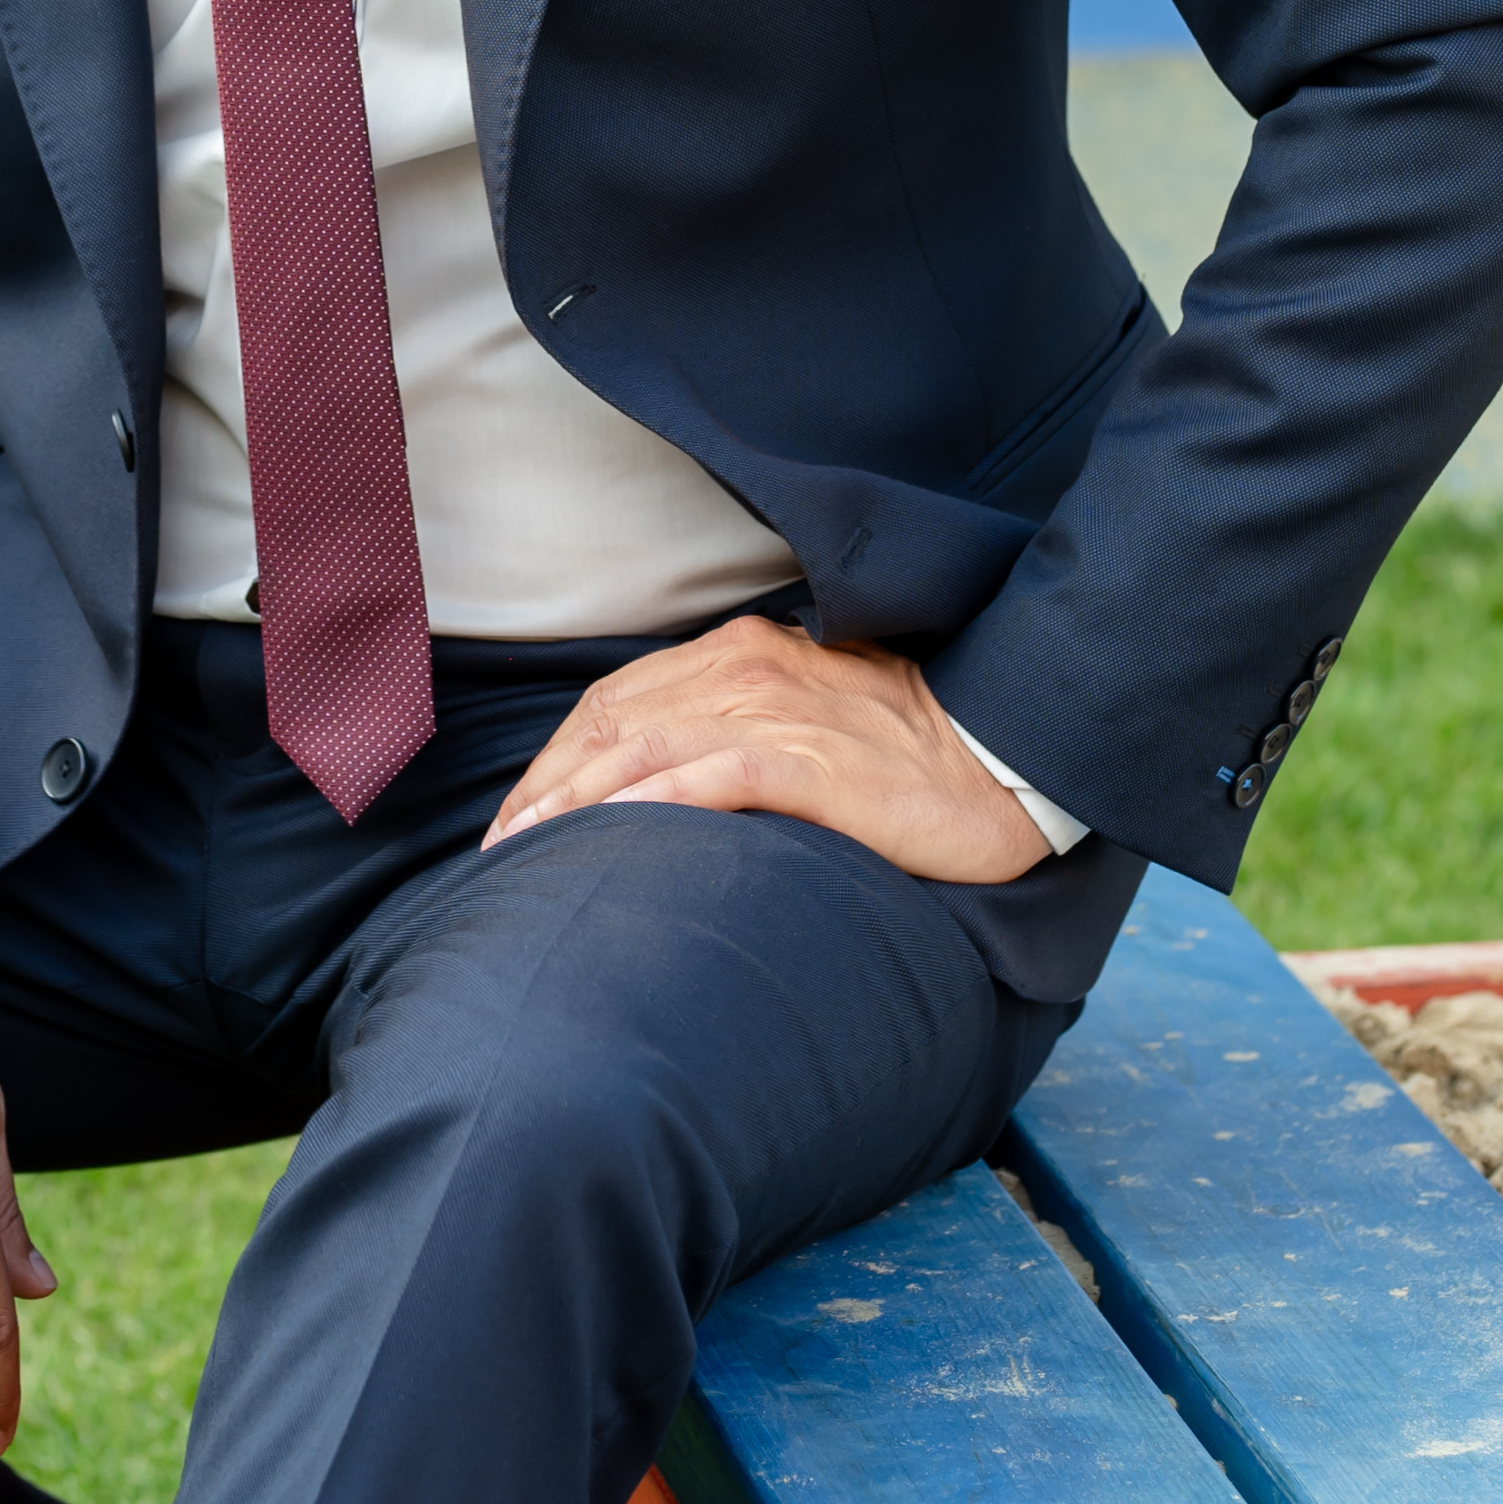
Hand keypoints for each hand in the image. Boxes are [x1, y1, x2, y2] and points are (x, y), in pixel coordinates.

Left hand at [481, 616, 1051, 886]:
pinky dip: (646, 804)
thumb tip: (663, 780)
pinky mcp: (808, 761)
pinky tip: (608, 838)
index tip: (519, 815)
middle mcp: (744, 668)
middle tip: (500, 848)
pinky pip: (707, 778)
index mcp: (739, 652)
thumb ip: (737, 728)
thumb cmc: (905, 749)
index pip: (615, 700)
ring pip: (642, 744)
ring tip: (526, 851)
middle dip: (544, 785)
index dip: (556, 758)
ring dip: (572, 799)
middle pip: (609, 720)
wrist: (1002, 754)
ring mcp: (774, 712)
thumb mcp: (806, 717)